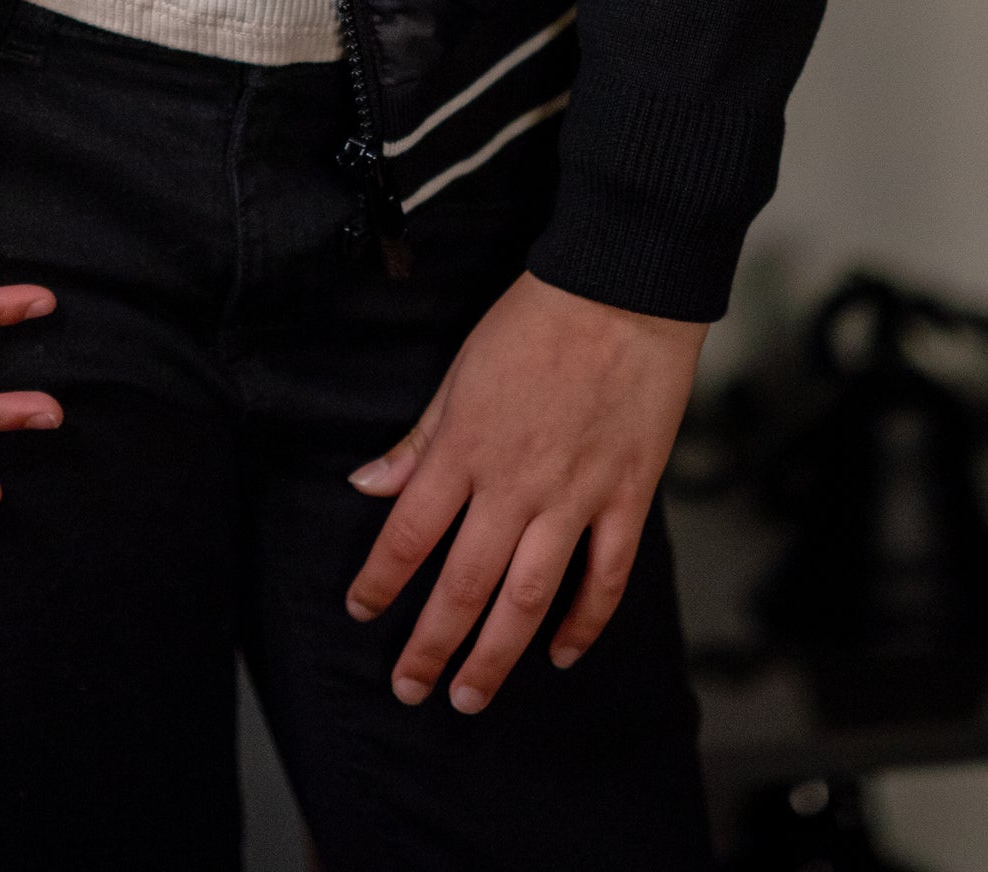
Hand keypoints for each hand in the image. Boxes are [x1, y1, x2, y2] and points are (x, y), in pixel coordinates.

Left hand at [345, 272, 704, 711]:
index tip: (361, 612)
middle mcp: (515, 483)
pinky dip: (583, 623)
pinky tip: (560, 653)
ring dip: (495, 655)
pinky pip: (605, 577)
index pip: (409, 532)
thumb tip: (367, 484)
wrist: (622, 291)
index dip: (380, 581)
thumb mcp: (460, 370)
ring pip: (528, 597)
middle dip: (431, 644)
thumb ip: (419, 439)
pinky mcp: (626, 498)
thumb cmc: (535, 321)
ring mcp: (575, 496)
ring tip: (470, 696)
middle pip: (464, 583)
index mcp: (467, 447)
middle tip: (410, 689)